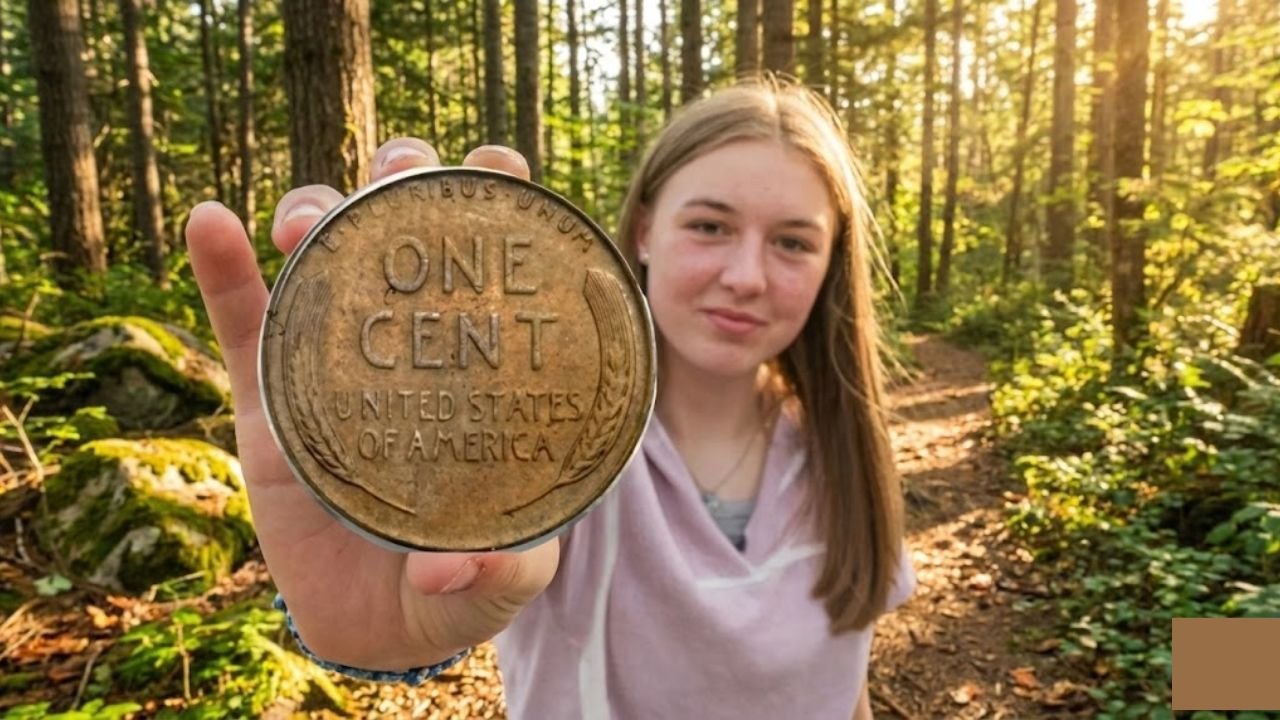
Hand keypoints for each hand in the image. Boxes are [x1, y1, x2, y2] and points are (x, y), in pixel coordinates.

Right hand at [185, 139, 559, 669]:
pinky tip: (210, 220)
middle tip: (404, 176)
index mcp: (482, 360)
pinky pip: (240, 319)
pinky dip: (222, 266)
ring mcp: (335, 357)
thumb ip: (501, 570)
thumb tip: (454, 567)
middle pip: (406, 224)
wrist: (375, 626)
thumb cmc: (460, 583)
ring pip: (323, 252)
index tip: (495, 168)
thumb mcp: (501, 578)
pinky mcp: (268, 395)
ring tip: (309, 222)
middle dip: (404, 175)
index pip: (497, 256)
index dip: (498, 195)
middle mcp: (412, 339)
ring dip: (317, 208)